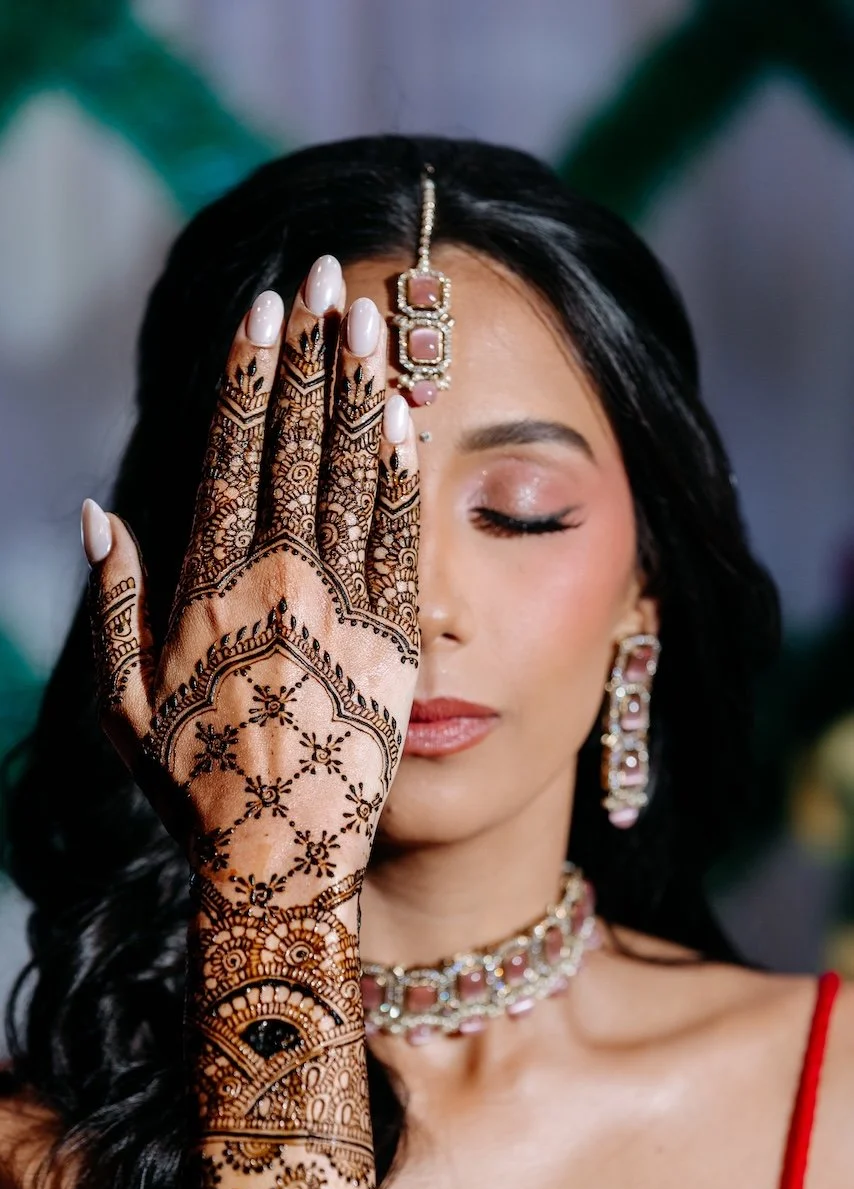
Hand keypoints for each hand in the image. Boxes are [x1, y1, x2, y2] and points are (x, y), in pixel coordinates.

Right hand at [84, 259, 419, 885]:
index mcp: (206, 591)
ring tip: (367, 318)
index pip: (229, 458)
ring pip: (349, 478)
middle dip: (309, 356)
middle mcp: (274, 584)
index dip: (247, 380)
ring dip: (358, 391)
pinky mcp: (396, 640)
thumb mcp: (123, 705)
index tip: (262, 314)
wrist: (280, 863)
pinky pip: (401, 540)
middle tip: (325, 277)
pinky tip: (406, 415)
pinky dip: (402, 474)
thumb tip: (100, 511)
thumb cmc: (193, 790)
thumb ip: (114, 604)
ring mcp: (341, 609)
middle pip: (293, 446)